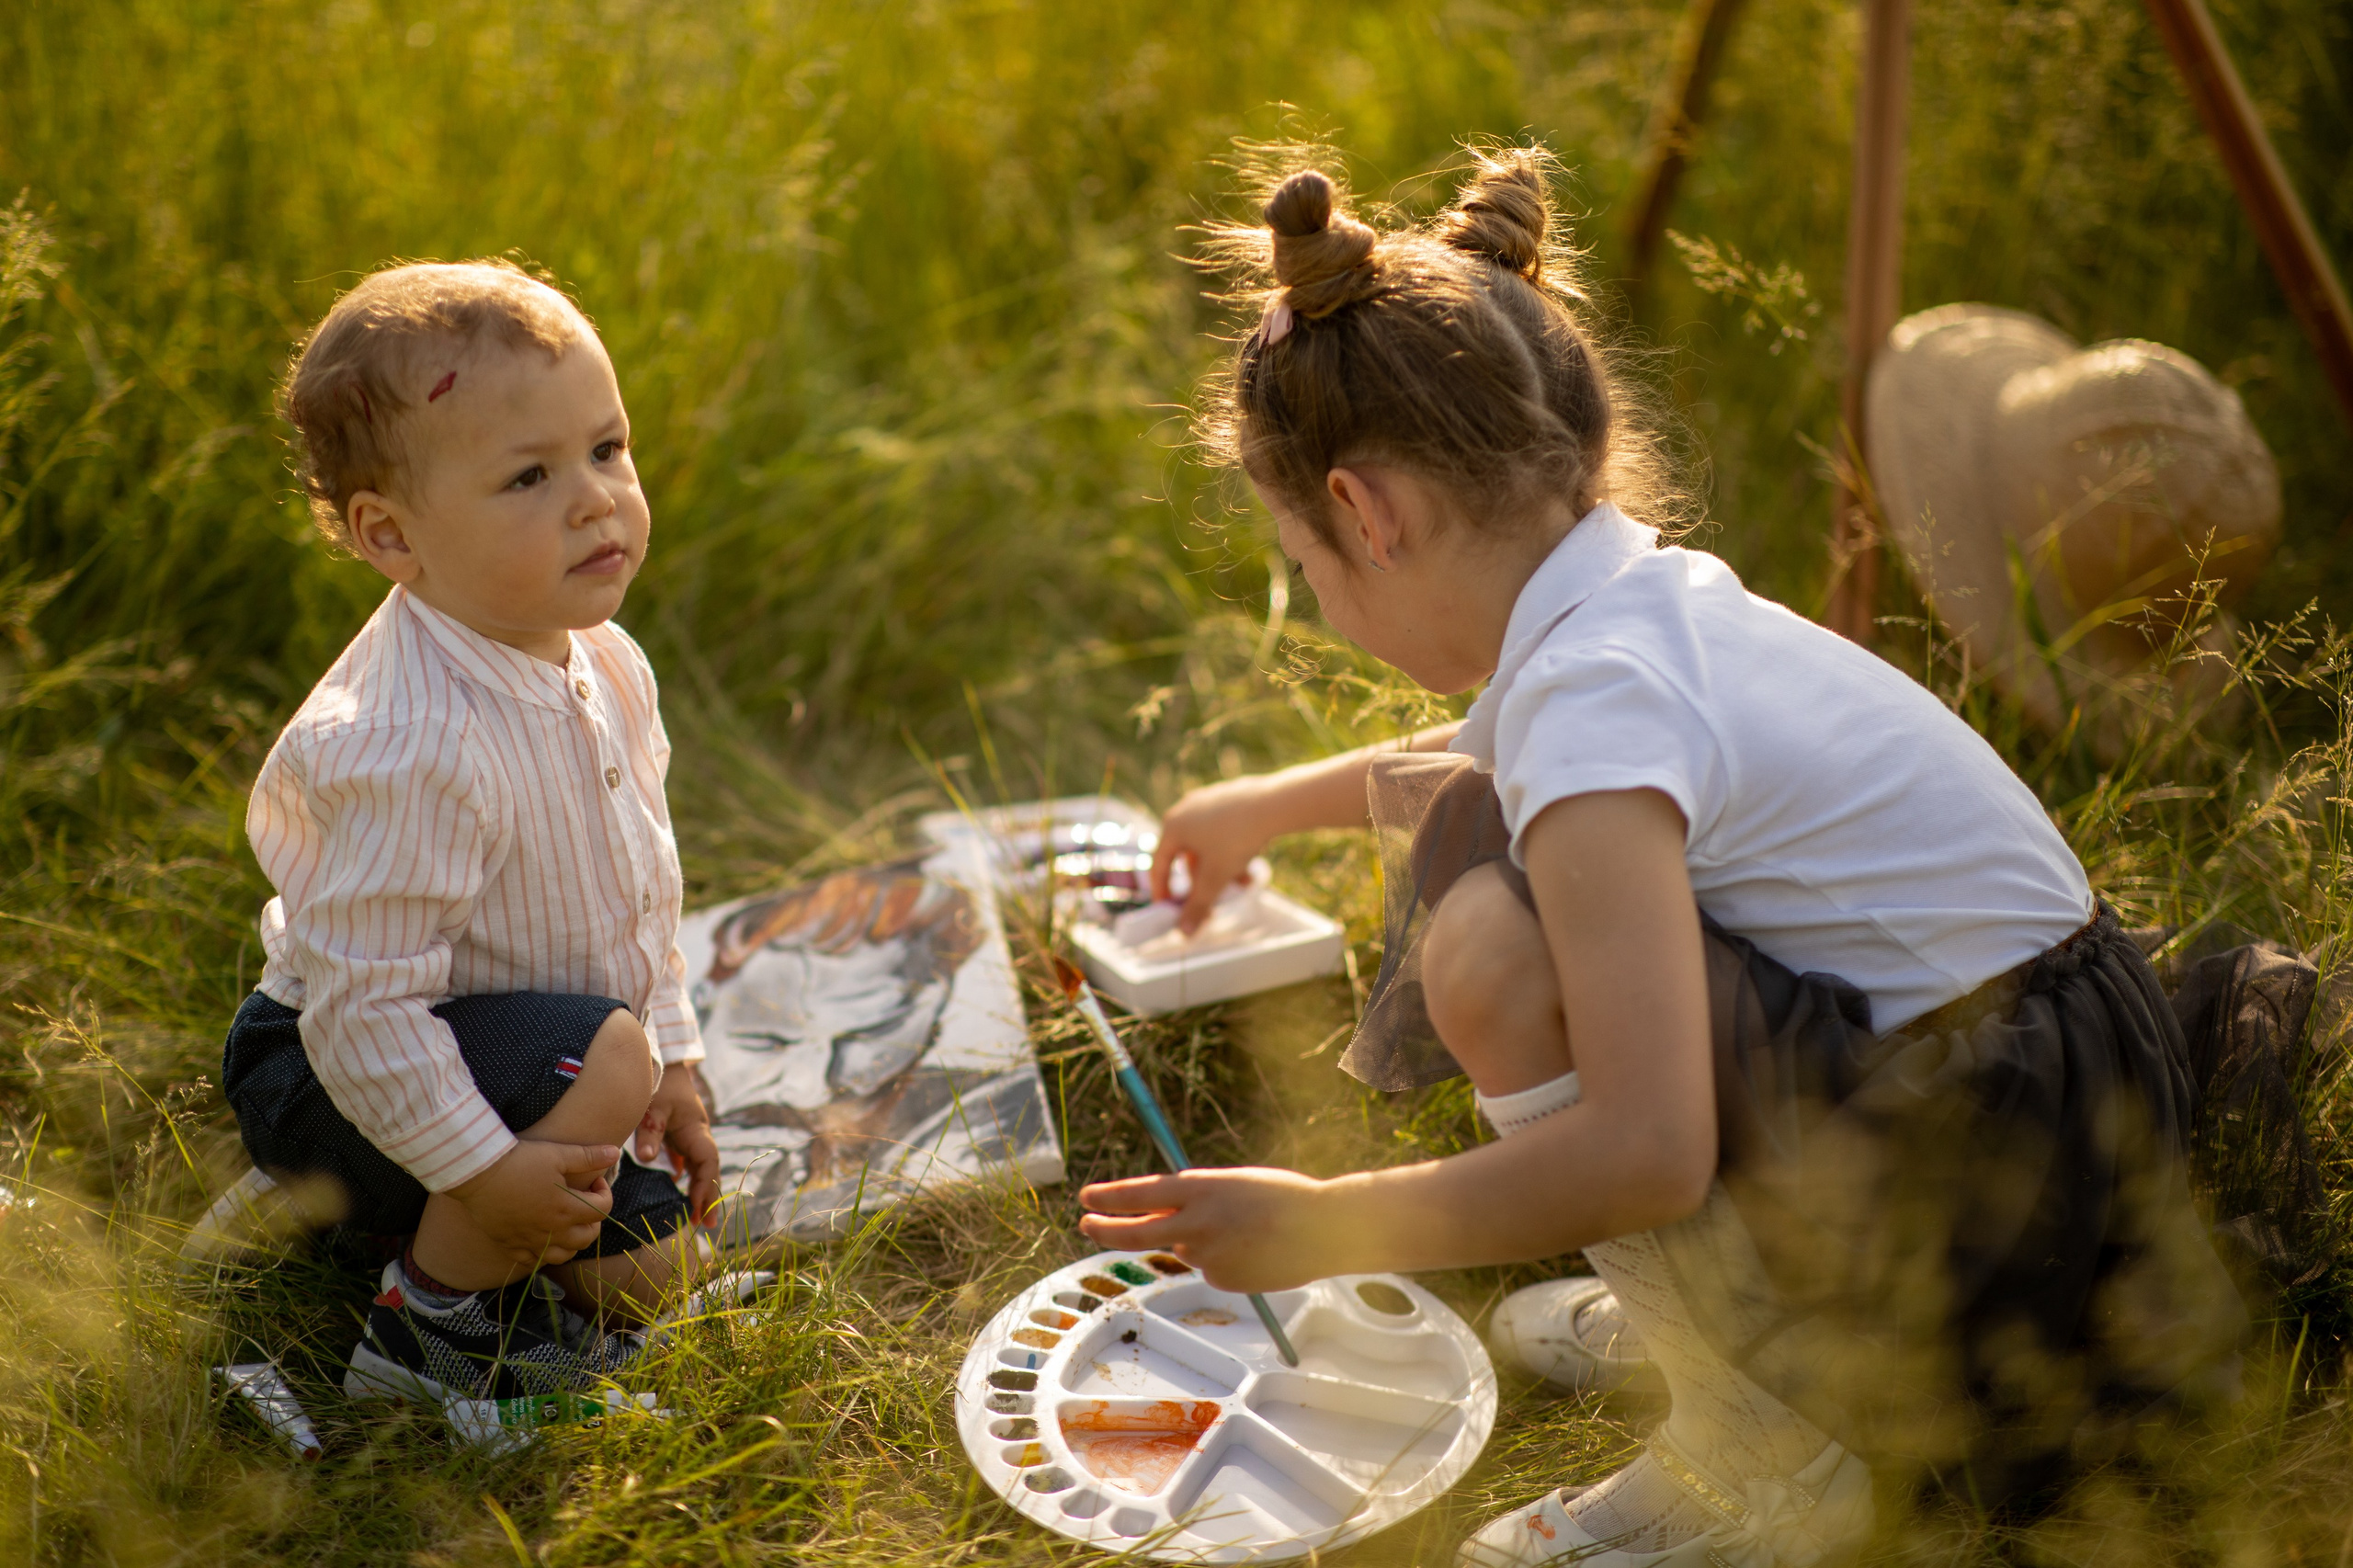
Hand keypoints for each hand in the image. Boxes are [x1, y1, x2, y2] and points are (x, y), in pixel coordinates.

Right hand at [446, 1137, 619, 1267]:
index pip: (603, 1210)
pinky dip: (545, 1253)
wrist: (477, 1173)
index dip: (605, 1193)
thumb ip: (589, 1156)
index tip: (594, 1181)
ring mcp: (530, 1242)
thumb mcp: (557, 1154)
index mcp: (567, 1209)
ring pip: (564, 1255)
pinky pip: (534, 1261)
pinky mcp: (511, 1246)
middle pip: (587, 1237)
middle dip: (593, 1220)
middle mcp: (552, 1231)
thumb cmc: (519, 1160)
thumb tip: (615, 1153)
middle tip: (584, 1203)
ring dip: (573, 1241)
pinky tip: (543, 1236)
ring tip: (567, 1222)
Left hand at [635, 1062, 721, 1224]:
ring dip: (702, 1190)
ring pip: (702, 1167)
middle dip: (711, 1197)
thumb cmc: (659, 1084)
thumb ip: (650, 1132)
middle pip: (710, 1169)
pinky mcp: (681, 1134)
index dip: (706, 1185)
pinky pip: (691, 1160)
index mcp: (696, 1129)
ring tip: (700, 1216)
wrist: (662, 1063)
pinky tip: (681, 1188)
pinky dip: (690, 1177)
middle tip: (709, 1226)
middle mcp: (698, 1134)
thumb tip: (646, 1159)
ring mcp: (691, 1135)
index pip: (707, 1162)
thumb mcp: (652, 1107)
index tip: (700, 1207)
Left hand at [1079, 1166, 1347, 1292]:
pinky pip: (1212, 1266)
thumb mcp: (1232, 1184)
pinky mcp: (1221, 1280)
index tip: (1086, 1197)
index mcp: (1199, 1188)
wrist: (1324, 1229)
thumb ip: (1197, 1198)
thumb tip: (1166, 1216)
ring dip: (1201, 1239)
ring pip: (1186, 1247)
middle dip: (1105, 1228)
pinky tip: (1255, 1250)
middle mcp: (1195, 1224)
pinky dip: (1225, 1258)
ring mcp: (1207, 1256)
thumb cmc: (1283, 1196)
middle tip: (1086, 1224)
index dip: (1108, 1197)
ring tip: (1246, 1229)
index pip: (1138, 1194)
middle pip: (1134, 1233)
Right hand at [1151, 777, 1279, 933]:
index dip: (1162, 889)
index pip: (1159, 864)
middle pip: (1186, 855)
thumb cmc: (1236, 839)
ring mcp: (1207, 800)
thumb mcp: (1214, 879)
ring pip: (1207, 844)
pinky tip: (1249, 865)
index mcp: (1172, 826)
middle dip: (1201, 881)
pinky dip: (1230, 851)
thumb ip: (1197, 906)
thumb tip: (1183, 933)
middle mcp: (1185, 809)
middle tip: (1212, 899)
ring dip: (1220, 869)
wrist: (1273, 804)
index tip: (1169, 907)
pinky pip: (1222, 830)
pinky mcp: (1228, 797)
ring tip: (1242, 885)